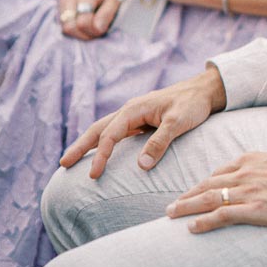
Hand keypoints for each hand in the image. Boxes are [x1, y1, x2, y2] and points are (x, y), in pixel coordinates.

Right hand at [58, 0, 119, 39]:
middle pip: (69, 28)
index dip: (94, 31)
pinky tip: (86, 21)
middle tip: (98, 30)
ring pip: (65, 28)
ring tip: (93, 25)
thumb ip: (106, 15)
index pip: (83, 23)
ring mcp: (63, 0)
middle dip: (84, 34)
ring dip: (80, 33)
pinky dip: (76, 28)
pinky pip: (65, 24)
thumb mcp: (115, 0)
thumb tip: (97, 29)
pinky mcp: (61, 5)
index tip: (105, 27)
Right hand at [60, 66, 227, 177]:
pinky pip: (116, 133)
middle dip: (80, 146)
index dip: (100, 155)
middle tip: (63, 164)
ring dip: (88, 144)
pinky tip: (100, 154)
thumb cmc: (192, 104)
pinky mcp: (140, 122)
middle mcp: (129, 111)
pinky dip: (103, 143)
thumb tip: (141, 166)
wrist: (203, 91)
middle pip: (98, 129)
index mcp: (134, 109)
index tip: (93, 175)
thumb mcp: (178, 122)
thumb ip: (160, 142)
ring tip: (72, 160)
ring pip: (104, 130)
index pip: (110, 135)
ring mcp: (134, 116)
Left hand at [167, 151, 266, 232]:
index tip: (192, 193)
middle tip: (170, 206)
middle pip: (207, 184)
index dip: (202, 185)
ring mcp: (248, 191)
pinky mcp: (255, 209)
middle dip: (187, 195)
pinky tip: (192, 228)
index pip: (219, 172)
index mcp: (251, 160)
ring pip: (209, 198)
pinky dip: (205, 221)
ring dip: (187, 207)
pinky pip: (223, 215)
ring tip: (171, 215)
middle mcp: (245, 173)